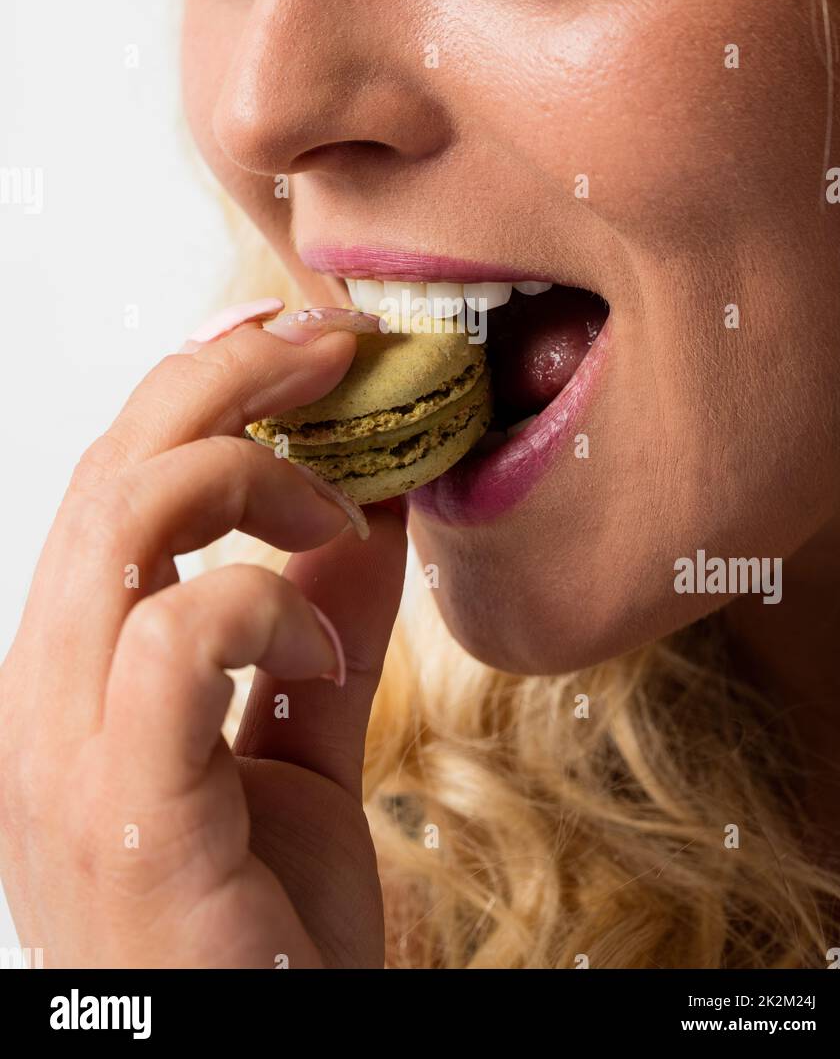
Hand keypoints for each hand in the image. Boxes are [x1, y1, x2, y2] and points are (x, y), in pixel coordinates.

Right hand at [0, 310, 406, 967]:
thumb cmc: (262, 924)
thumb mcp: (304, 737)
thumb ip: (323, 617)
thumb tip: (372, 499)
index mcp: (75, 673)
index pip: (114, 485)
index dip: (201, 392)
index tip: (295, 340)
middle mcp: (43, 698)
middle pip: (112, 470)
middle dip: (226, 379)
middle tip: (332, 342)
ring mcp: (64, 754)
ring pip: (121, 522)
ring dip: (248, 473)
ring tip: (334, 504)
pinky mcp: (123, 813)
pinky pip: (174, 644)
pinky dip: (264, 608)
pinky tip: (317, 652)